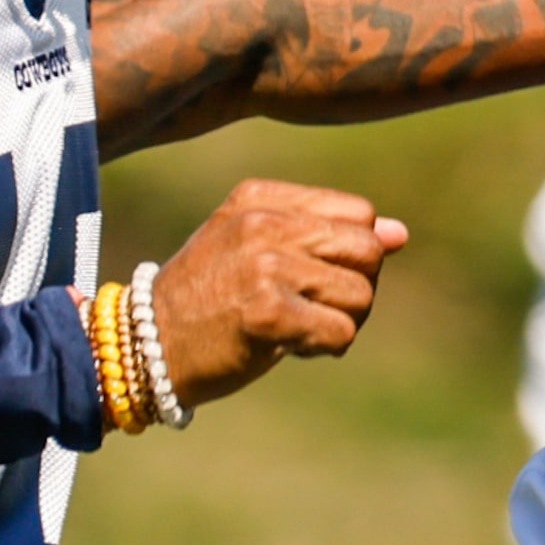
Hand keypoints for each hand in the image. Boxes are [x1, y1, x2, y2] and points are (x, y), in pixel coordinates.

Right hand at [144, 179, 408, 408]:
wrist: (145, 347)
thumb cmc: (210, 299)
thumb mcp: (258, 246)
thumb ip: (325, 233)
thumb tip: (400, 234)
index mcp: (260, 197)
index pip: (360, 214)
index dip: (353, 254)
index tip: (317, 277)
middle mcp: (262, 222)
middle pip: (368, 250)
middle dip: (356, 289)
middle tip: (317, 309)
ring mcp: (263, 264)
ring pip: (361, 293)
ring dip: (342, 322)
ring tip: (300, 329)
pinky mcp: (266, 312)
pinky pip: (341, 331)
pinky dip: (326, 347)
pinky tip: (292, 348)